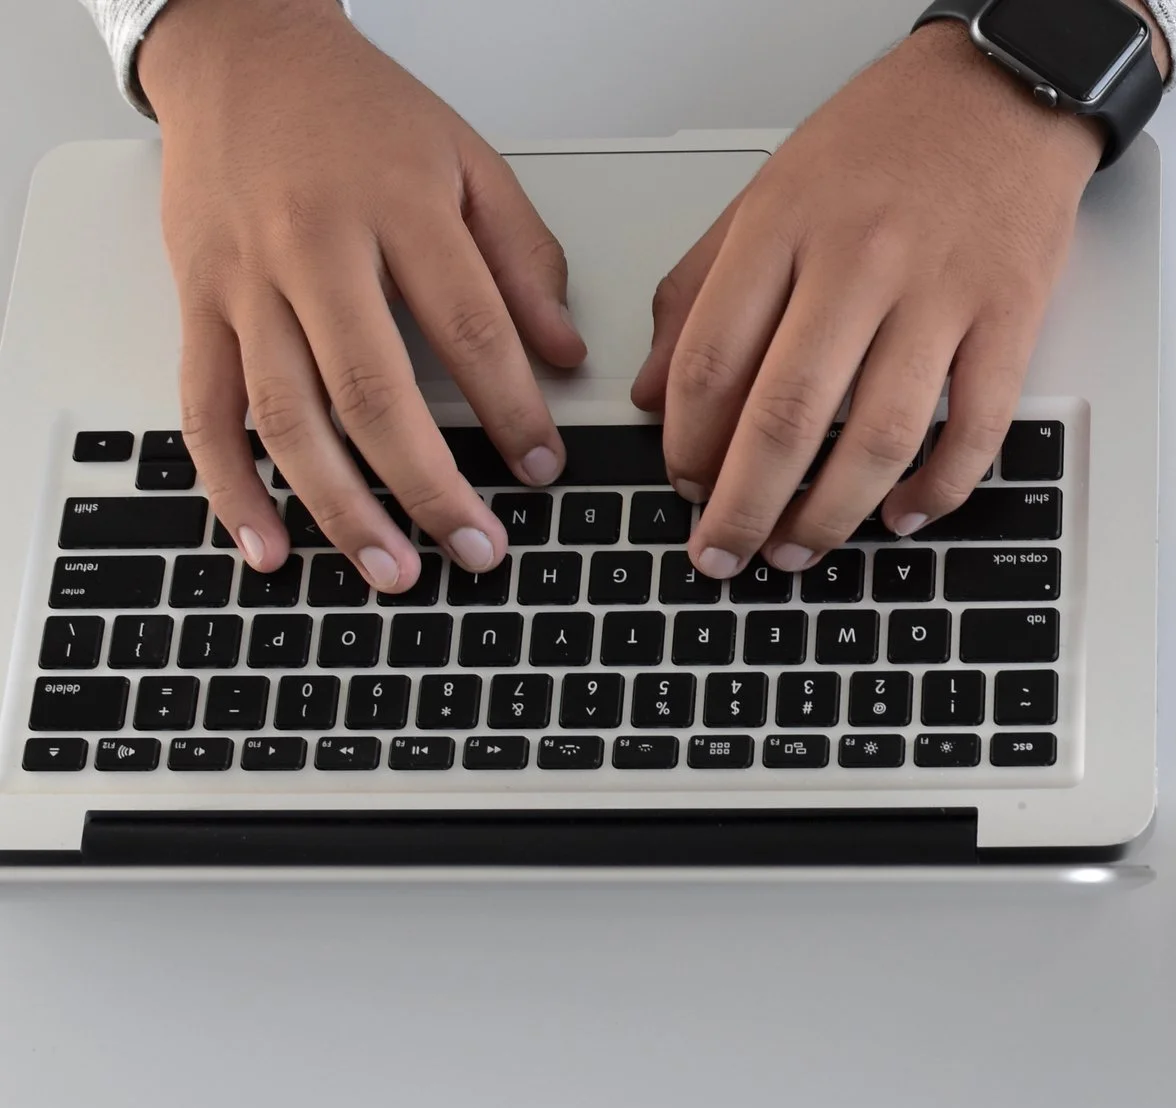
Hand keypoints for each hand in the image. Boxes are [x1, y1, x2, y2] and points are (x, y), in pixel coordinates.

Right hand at [142, 0, 584, 586]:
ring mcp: (245, 284)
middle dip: (430, 485)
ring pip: (287, 416)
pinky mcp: (196, 306)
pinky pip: (205, 412)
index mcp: (396, 208)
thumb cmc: (360, 110)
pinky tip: (267, 544)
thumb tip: (565, 354)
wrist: (244, 55)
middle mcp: (313, 250)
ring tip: (393, 570)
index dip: (513, 409)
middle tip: (477, 548)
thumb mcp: (468, 162)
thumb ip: (523, 260)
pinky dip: (230, 489)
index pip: (468, 328)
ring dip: (340, 507)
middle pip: (375, 390)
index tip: (545, 467)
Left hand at [634, 19, 1141, 577]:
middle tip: (724, 555)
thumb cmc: (884, 141)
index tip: (683, 487)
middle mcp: (860, 262)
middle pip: (786, 416)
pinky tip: (901, 515)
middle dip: (744, 507)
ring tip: (800, 550)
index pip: (714, 360)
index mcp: (785, 228)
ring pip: (877, 437)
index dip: (689, 444)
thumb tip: (652, 395)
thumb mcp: (766, 193)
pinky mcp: (1010, 318)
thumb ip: (700, 289)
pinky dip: (936, 490)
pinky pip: (974, 428)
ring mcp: (941, 295)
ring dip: (831, 515)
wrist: (1001, 94)